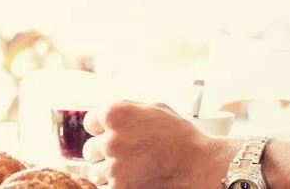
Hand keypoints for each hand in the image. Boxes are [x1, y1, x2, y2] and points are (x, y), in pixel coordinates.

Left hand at [82, 100, 235, 188]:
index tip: (110, 134)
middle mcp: (111, 139)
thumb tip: (107, 113)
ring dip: (108, 173)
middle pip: (90, 150)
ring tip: (130, 171)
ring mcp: (114, 167)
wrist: (199, 166)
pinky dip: (114, 186)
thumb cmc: (180, 137)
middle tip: (122, 156)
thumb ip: (127, 107)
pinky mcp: (119, 188)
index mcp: (115, 114)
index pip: (90, 121)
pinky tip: (130, 181)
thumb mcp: (154, 108)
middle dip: (103, 153)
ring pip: (95, 172)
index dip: (101, 129)